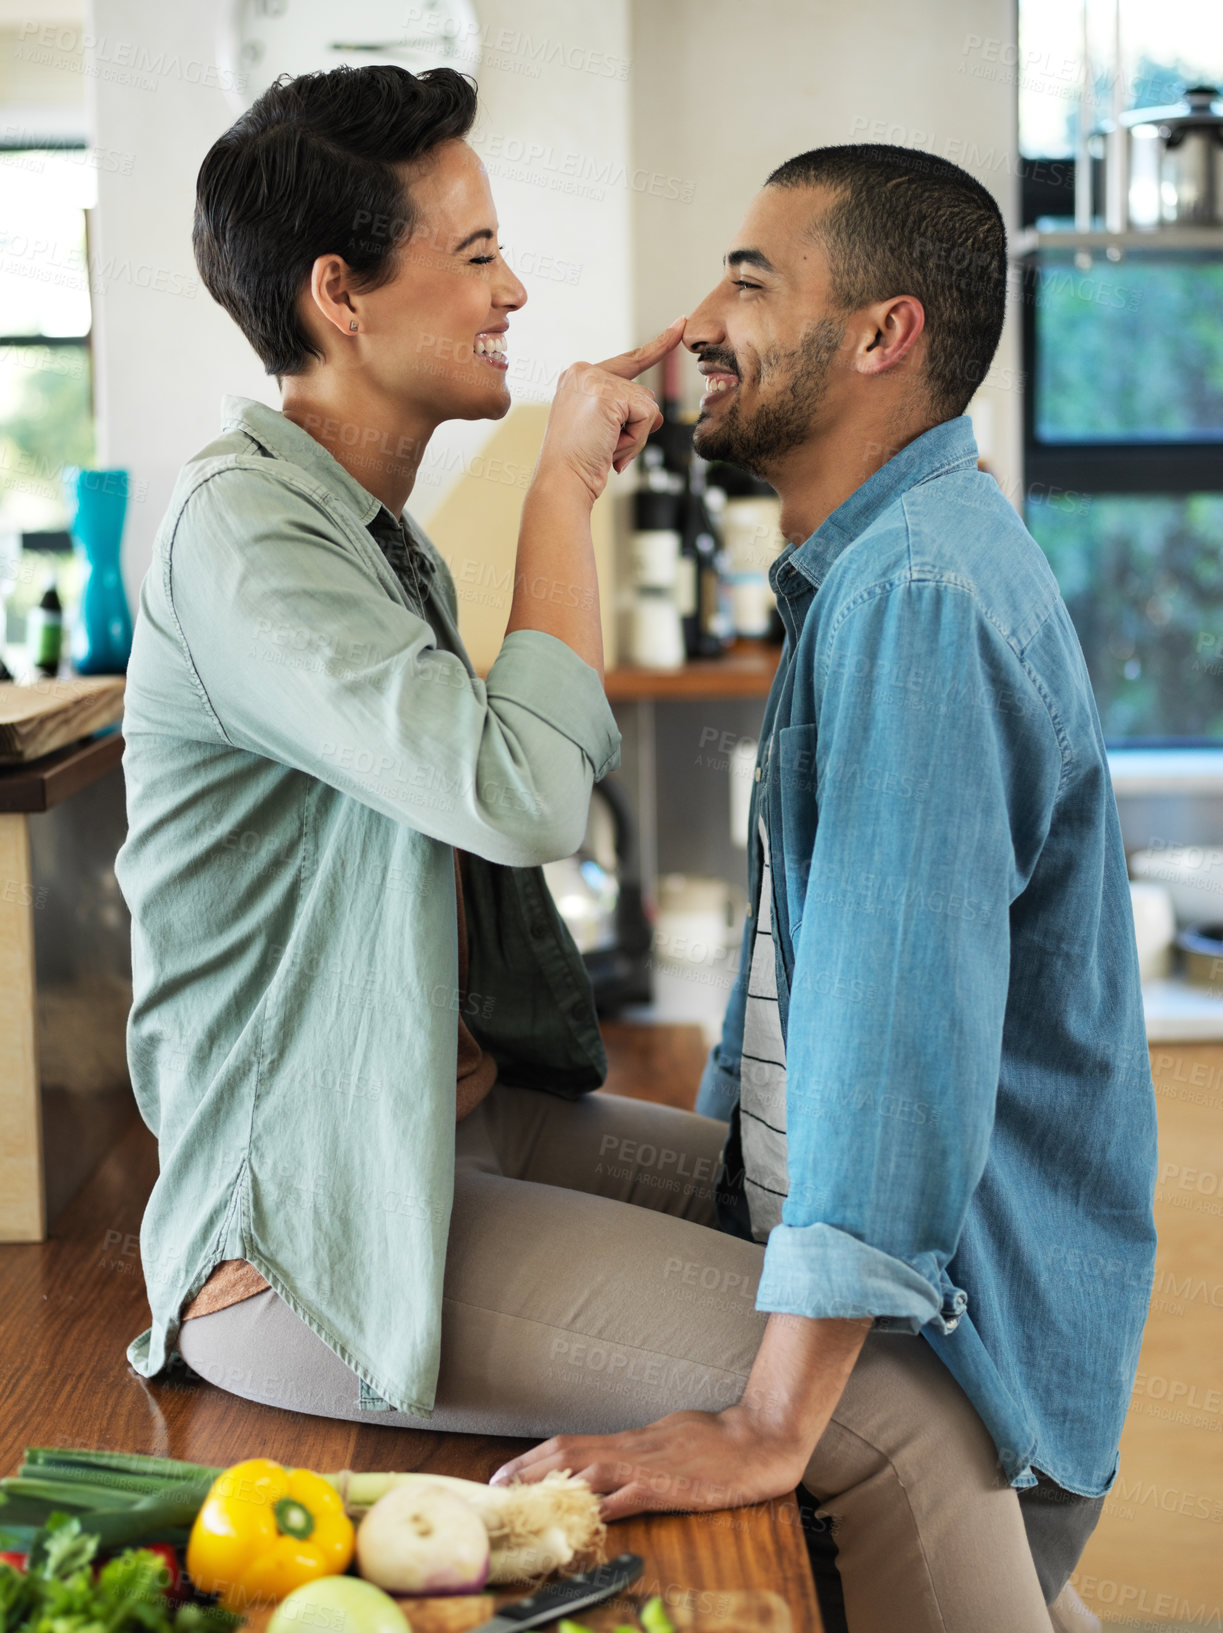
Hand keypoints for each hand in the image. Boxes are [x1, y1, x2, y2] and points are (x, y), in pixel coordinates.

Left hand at [487, 1403, 812, 1521]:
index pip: (573, 1443)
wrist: (758, 1440)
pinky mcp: (671, 1487)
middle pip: (571, 1451)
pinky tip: (585, 1516)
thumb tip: (612, 1459)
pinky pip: (631, 1496)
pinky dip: (605, 1505)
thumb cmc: (719, 1439)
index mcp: (632, 1439)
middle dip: (530, 1468)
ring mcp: (650, 1466)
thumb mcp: (670, 1437)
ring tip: (524, 1498)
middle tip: (497, 1485)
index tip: (506, 1471)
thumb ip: (640, 1450)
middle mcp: (634, 1448)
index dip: (536, 1456)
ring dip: (555, 1483)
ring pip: (592, 1468)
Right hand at [535, 317, 685, 503]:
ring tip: (605, 448)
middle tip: (605, 446)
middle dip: (634, 426)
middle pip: (641, 393)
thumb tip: (658, 415)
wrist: (561, 481)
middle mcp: (583, 372)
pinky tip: (611, 447)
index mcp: (578, 377)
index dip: (657, 347)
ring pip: (647, 406)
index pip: (628, 361)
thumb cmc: (578, 463)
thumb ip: (627, 414)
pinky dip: (637, 438)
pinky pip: (647, 415)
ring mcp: (594, 380)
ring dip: (635, 436)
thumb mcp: (603, 431)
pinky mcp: (608, 394)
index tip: (679, 324)